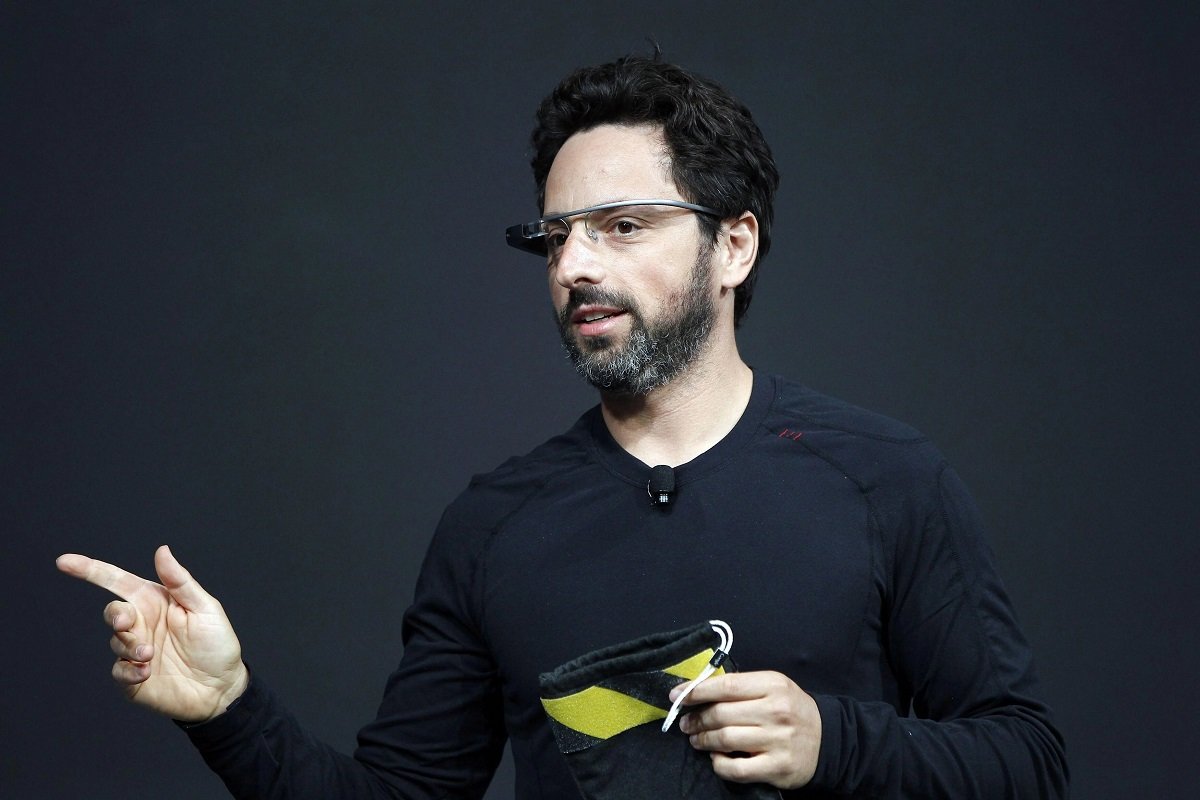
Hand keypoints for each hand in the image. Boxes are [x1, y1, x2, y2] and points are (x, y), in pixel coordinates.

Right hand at [57, 545, 248, 722]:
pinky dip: (128, 670)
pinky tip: (147, 672)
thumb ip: (180, 581)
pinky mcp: (132, 678)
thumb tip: (161, 550)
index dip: (90, 570)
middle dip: (115, 615)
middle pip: (112, 612)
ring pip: (115, 641)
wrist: (223, 688)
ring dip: (129, 646)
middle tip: (127, 622)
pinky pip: (118, 671)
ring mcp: (135, 651)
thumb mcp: (205, 608)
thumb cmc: (217, 644)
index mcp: (155, 602)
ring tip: (151, 655)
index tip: (64, 561)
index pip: (118, 581)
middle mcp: (142, 624)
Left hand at [672, 670, 821, 789]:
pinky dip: (719, 764)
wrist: (827, 740)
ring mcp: (777, 741)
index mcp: (773, 685)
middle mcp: (776, 711)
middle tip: (686, 723)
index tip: (676, 696)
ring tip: (696, 739)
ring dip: (703, 740)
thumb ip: (742, 687)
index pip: (725, 686)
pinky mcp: (777, 767)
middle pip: (721, 714)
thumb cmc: (792, 710)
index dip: (696, 691)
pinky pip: (736, 769)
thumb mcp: (773, 687)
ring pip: (725, 740)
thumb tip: (699, 690)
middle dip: (697, 719)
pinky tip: (716, 759)